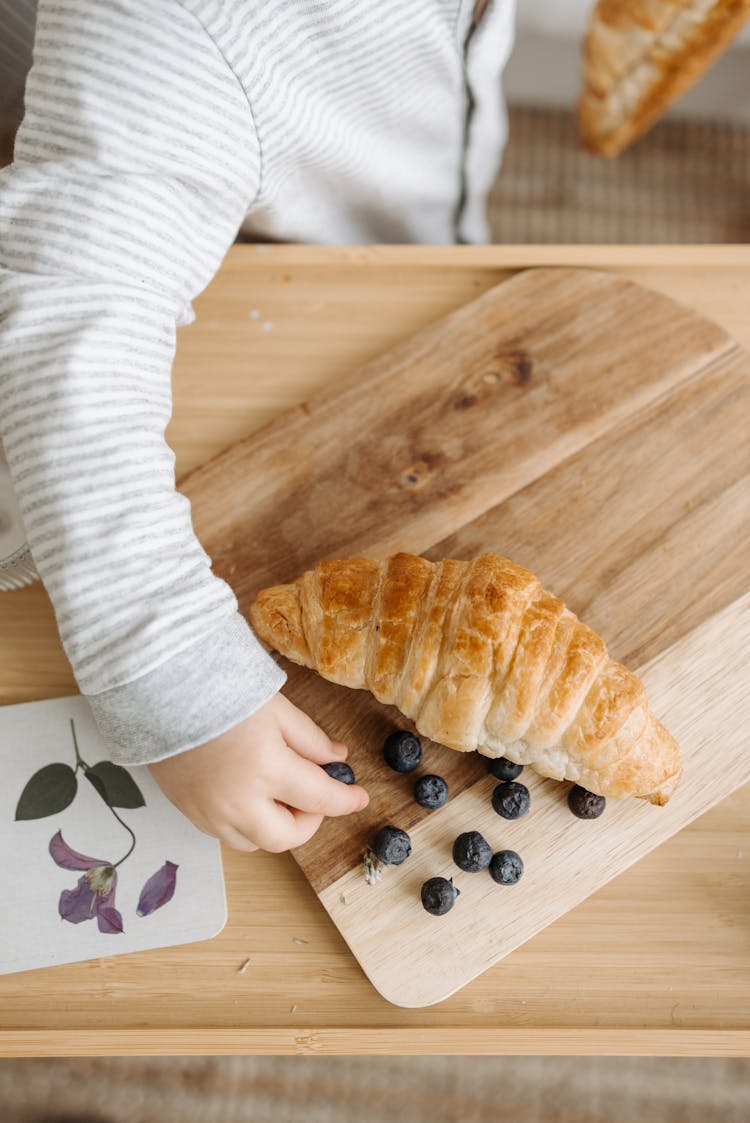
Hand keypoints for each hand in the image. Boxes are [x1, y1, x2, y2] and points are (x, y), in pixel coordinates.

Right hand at [147, 692, 368, 852]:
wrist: (157, 690)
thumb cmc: (219, 691)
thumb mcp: (275, 709)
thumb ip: (310, 739)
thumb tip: (337, 759)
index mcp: (266, 769)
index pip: (320, 799)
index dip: (345, 800)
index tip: (360, 797)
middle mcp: (237, 801)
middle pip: (285, 838)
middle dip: (308, 822)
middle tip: (313, 796)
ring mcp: (209, 812)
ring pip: (253, 843)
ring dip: (274, 827)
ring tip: (279, 794)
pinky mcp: (187, 811)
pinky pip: (224, 834)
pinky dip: (245, 824)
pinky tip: (249, 796)